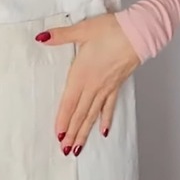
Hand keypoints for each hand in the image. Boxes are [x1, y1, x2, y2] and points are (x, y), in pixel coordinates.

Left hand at [35, 13, 139, 155]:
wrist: (138, 32)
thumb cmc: (111, 30)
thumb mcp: (82, 30)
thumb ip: (60, 36)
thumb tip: (41, 38)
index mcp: (82, 73)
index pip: (69, 102)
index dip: (63, 119)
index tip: (58, 135)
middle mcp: (93, 85)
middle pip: (80, 113)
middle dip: (72, 133)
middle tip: (64, 150)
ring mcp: (106, 87)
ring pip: (93, 114)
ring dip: (84, 131)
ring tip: (78, 148)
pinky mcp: (117, 85)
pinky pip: (109, 107)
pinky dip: (106, 120)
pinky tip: (103, 131)